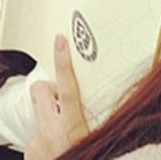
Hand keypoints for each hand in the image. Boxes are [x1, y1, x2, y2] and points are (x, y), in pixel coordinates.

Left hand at [25, 34, 88, 158]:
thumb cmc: (94, 156)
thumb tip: (104, 104)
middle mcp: (50, 132)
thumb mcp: (100, 137)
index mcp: (73, 126)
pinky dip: (45, 139)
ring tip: (63, 139)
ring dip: (49, 120)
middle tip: (59, 101)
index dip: (63, 61)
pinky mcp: (28, 152)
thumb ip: (98, 120)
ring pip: (39, 115)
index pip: (67, 86)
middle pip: (40, 91)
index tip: (60, 39)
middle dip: (48, 90)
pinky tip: (56, 152)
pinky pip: (36, 135)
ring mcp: (36, 143)